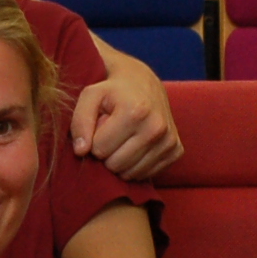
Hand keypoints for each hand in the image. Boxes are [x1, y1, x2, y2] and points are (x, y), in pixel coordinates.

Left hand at [73, 56, 180, 180]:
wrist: (144, 83)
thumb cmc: (112, 91)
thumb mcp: (90, 96)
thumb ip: (80, 121)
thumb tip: (81, 151)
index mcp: (135, 112)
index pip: (99, 149)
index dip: (94, 140)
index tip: (100, 126)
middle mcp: (157, 128)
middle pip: (115, 165)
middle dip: (106, 152)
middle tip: (111, 133)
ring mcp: (169, 141)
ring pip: (130, 174)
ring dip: (120, 160)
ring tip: (123, 138)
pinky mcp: (176, 151)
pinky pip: (146, 174)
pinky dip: (136, 165)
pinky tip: (135, 145)